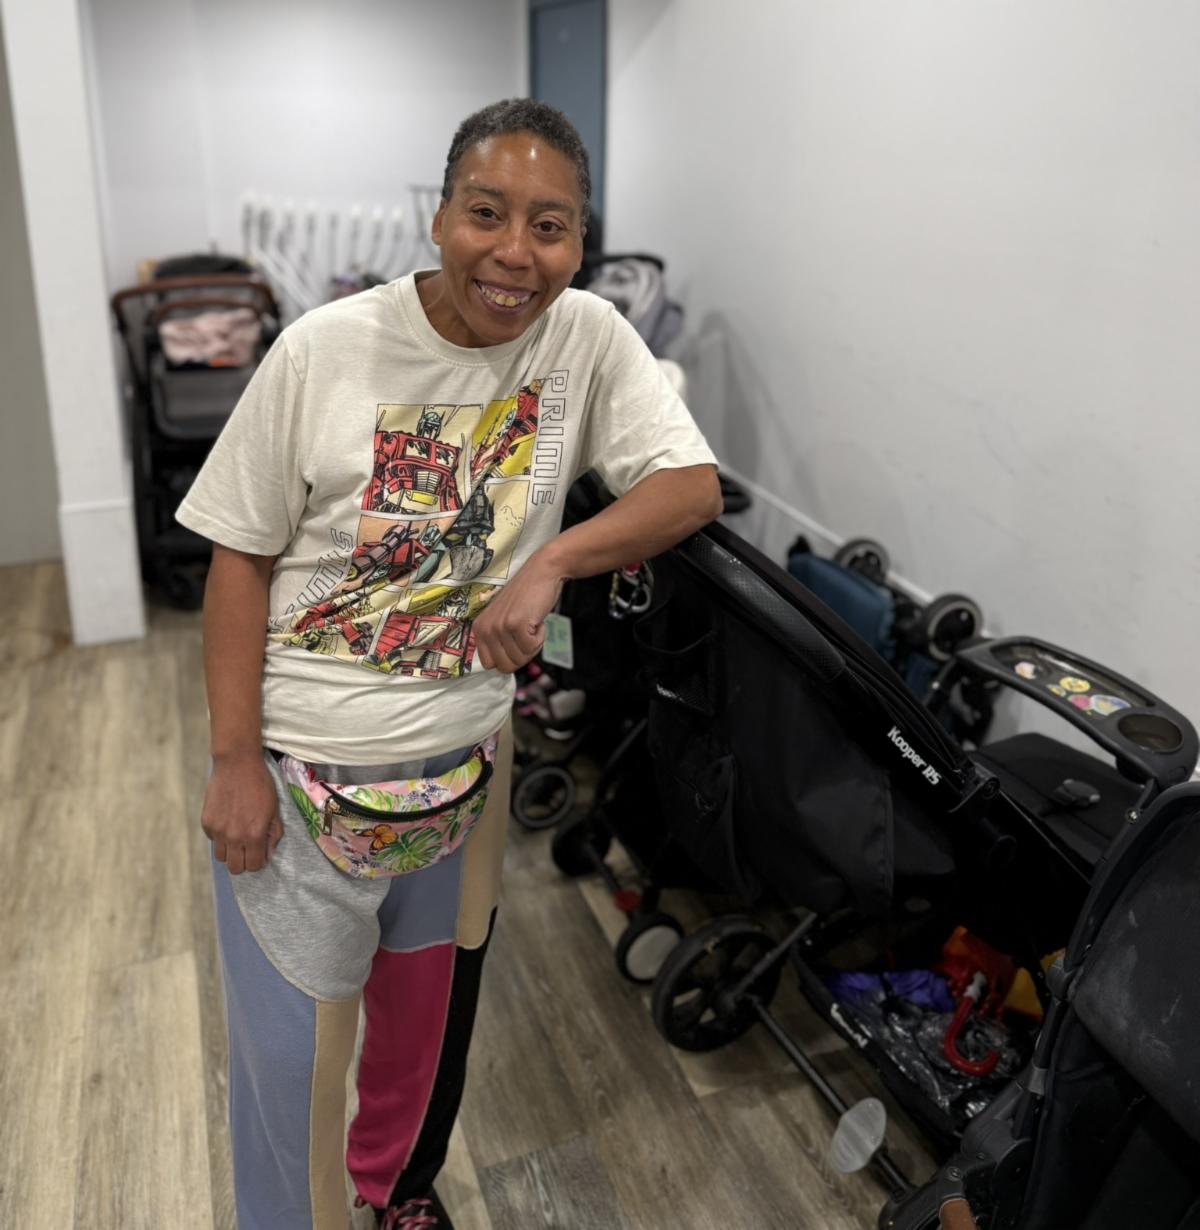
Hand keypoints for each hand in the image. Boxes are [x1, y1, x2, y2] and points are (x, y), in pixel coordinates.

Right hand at [201, 751, 283, 873]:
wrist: (237, 764)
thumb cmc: (261, 785)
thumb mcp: (275, 809)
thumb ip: (273, 834)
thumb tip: (267, 854)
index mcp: (254, 835)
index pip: (254, 866)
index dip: (258, 861)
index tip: (259, 852)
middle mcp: (234, 837)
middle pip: (235, 868)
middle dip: (243, 861)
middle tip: (248, 848)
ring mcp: (217, 831)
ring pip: (221, 857)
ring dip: (230, 851)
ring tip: (236, 836)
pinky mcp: (206, 822)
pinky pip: (212, 840)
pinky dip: (219, 837)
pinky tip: (227, 821)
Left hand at [472, 552, 564, 673]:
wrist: (541, 572)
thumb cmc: (526, 598)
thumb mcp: (503, 620)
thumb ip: (497, 641)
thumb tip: (502, 668)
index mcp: (479, 629)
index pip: (490, 665)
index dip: (508, 659)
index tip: (516, 643)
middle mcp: (485, 629)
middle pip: (505, 666)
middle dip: (522, 655)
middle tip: (527, 634)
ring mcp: (500, 627)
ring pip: (520, 659)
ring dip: (533, 645)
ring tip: (531, 624)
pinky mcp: (516, 624)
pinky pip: (532, 648)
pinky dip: (541, 637)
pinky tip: (537, 621)